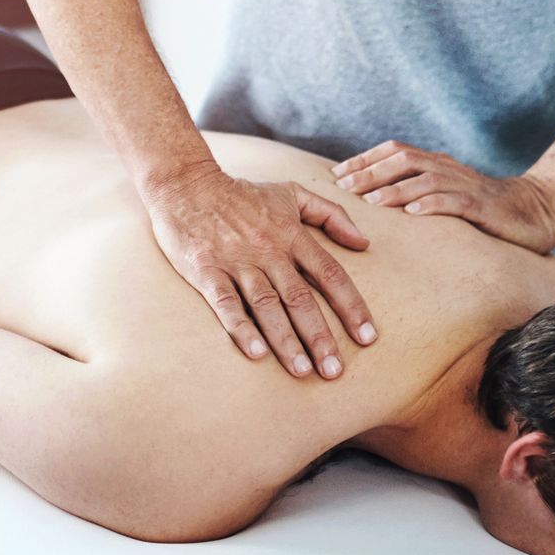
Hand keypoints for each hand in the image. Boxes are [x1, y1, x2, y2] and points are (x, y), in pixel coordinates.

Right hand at [143, 162, 376, 379]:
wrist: (187, 184)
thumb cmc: (243, 193)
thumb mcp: (292, 193)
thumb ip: (331, 214)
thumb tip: (364, 242)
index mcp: (291, 234)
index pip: (330, 274)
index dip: (351, 306)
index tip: (368, 336)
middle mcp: (268, 250)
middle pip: (300, 298)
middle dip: (320, 336)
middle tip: (334, 371)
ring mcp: (237, 261)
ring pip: (266, 305)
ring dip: (285, 340)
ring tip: (302, 371)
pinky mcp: (206, 270)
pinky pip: (226, 303)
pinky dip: (241, 327)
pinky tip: (256, 353)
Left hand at [331, 142, 554, 254]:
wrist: (536, 211)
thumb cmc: (485, 207)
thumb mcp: (448, 192)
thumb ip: (418, 189)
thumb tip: (373, 197)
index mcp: (437, 163)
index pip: (394, 151)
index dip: (364, 159)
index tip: (336, 174)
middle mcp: (447, 168)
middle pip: (403, 160)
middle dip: (370, 172)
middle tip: (343, 187)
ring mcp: (466, 185)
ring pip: (424, 180)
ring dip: (394, 189)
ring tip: (370, 201)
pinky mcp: (483, 206)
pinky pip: (455, 202)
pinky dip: (432, 205)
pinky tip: (413, 214)